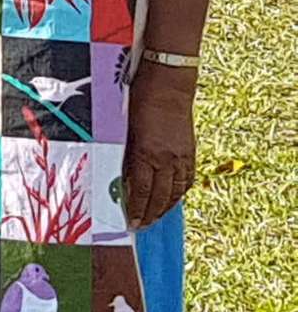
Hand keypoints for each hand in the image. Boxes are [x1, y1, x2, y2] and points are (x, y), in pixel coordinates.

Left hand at [124, 62, 197, 229]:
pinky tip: (172, 198)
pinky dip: (179, 192)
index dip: (136, 208)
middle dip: (150, 214)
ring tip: (155, 217)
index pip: (141, 190)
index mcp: (147, 152)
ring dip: (165, 207)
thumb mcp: (125, 127)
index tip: (131, 221)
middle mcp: (166, 159)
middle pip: (159, 196)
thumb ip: (125, 153)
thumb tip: (121, 177)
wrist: (168, 85)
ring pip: (175, 191)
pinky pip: (187, 180)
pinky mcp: (190, 152)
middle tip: (141, 226)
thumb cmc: (138, 100)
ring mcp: (181, 157)